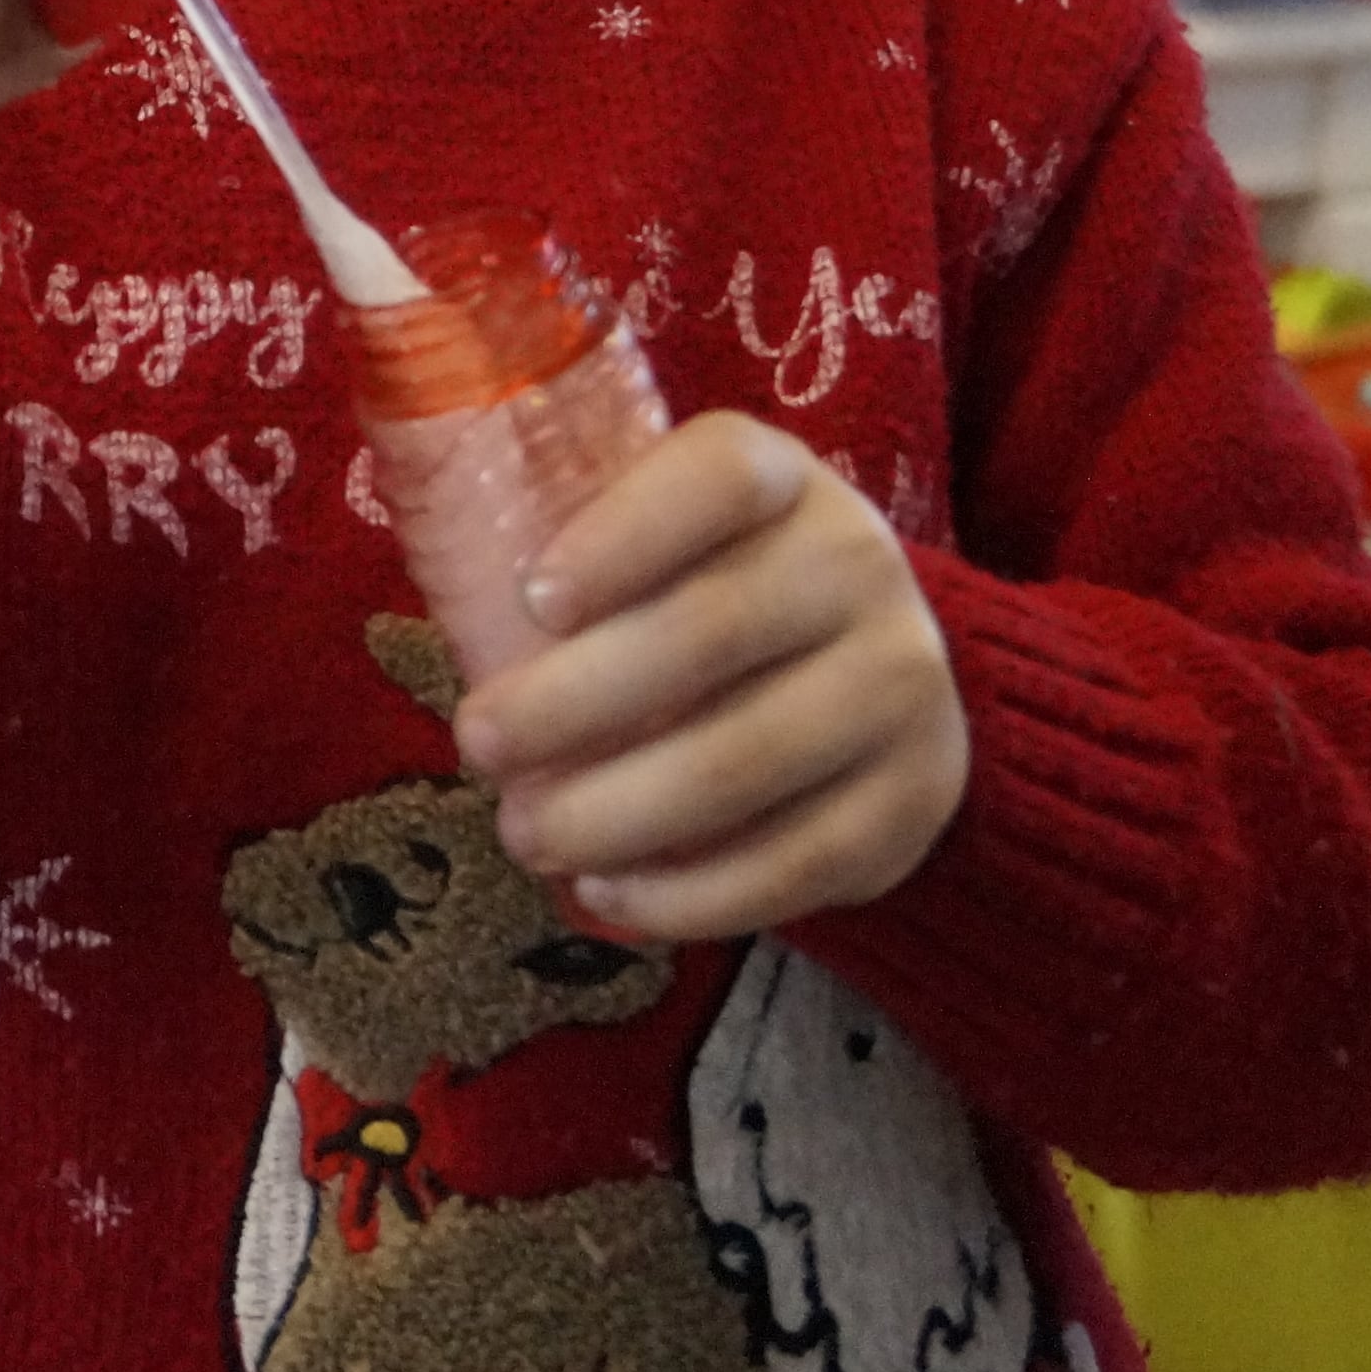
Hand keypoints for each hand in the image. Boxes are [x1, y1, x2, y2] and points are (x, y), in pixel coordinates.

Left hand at [448, 413, 967, 944]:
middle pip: (711, 632)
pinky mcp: (911, 800)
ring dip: (618, 810)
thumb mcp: (672, 538)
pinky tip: (609, 893)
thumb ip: (590, 554)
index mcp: (782, 481)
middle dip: (573, 700)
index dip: (623, 535)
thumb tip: (458, 629)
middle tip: (476, 744)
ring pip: (748, 759)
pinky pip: (798, 860)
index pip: (716, 479)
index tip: (531, 598)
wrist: (880, 672)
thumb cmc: (717, 591)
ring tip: (524, 835)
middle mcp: (858, 567)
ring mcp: (901, 687)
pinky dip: (692, 890)